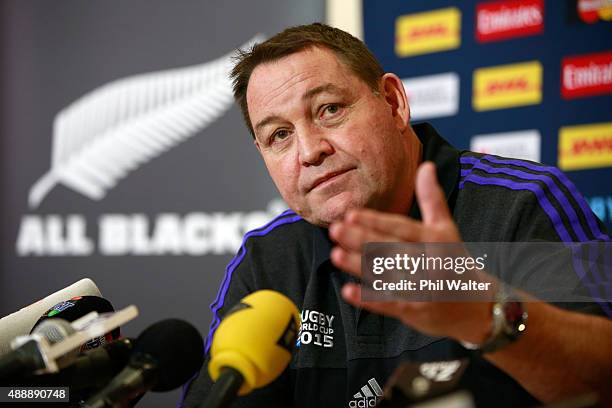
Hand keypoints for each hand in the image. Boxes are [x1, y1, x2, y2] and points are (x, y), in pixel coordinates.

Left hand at [329, 162, 491, 343]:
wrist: (478, 307)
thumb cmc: (455, 262)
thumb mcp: (447, 229)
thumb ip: (432, 199)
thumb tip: (426, 166)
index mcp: (434, 240)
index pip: (401, 228)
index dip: (376, 221)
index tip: (351, 213)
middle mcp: (428, 263)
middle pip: (390, 249)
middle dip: (361, 240)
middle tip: (335, 229)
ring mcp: (421, 288)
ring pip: (386, 275)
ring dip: (360, 266)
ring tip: (335, 255)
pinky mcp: (415, 311)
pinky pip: (389, 303)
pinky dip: (369, 299)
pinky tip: (348, 291)